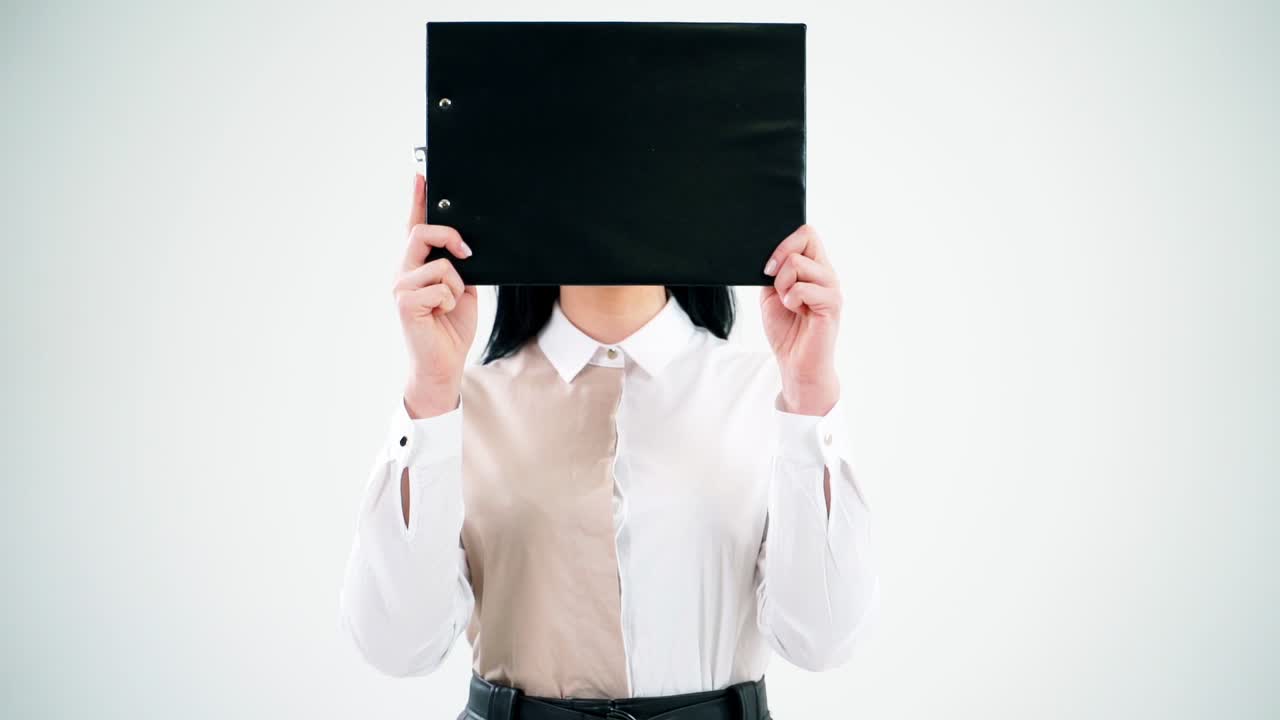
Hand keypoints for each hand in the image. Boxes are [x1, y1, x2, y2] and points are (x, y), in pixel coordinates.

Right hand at [395, 173, 476, 417]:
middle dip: (451, 237)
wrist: (443, 364)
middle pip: (423, 232)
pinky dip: (452, 302)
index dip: (417, 199)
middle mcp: (402, 272)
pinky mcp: (404, 302)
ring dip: (457, 286)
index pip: (415, 226)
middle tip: (468, 253)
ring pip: (441, 265)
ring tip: (449, 306)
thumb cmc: (451, 328)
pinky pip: (442, 286)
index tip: (422, 174)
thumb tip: (465, 244)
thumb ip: (458, 265)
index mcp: (416, 266)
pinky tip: (441, 316)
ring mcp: (400, 286)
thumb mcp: (461, 289)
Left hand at [760, 225, 841, 415]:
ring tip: (787, 301)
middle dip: (780, 254)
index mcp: (813, 268)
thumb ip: (775, 271)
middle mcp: (826, 274)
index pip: (807, 234)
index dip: (784, 242)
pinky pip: (804, 287)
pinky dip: (790, 297)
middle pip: (807, 236)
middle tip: (771, 279)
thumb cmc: (786, 330)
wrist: (795, 363)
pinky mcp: (832, 304)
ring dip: (782, 282)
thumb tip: (770, 253)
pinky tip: (794, 310)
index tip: (767, 266)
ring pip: (799, 262)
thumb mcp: (772, 293)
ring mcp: (831, 287)